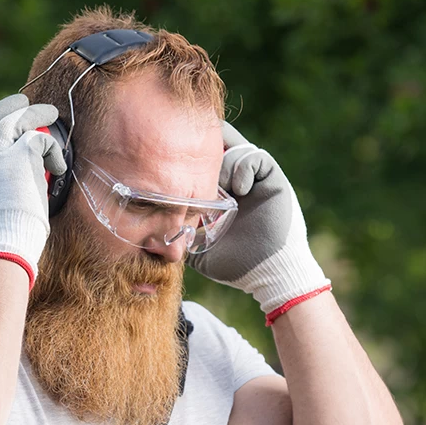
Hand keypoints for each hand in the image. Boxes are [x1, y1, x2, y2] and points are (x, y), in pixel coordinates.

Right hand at [0, 94, 66, 288]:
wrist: (3, 247)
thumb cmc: (1, 244)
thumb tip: (8, 201)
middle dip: (3, 109)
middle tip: (19, 103)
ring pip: (13, 120)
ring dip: (32, 112)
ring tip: (49, 111)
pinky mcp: (20, 155)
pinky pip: (40, 138)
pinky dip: (53, 149)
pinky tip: (60, 165)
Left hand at [188, 122, 329, 316]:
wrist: (270, 275)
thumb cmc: (236, 267)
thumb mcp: (199, 251)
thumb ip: (180, 237)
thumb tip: (152, 234)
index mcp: (220, 196)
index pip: (203, 165)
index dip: (189, 158)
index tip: (173, 160)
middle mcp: (238, 184)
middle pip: (219, 149)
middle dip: (203, 152)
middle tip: (190, 161)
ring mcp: (255, 181)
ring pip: (236, 149)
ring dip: (222, 164)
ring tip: (218, 185)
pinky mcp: (273, 181)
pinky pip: (257, 158)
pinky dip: (243, 168)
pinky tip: (239, 190)